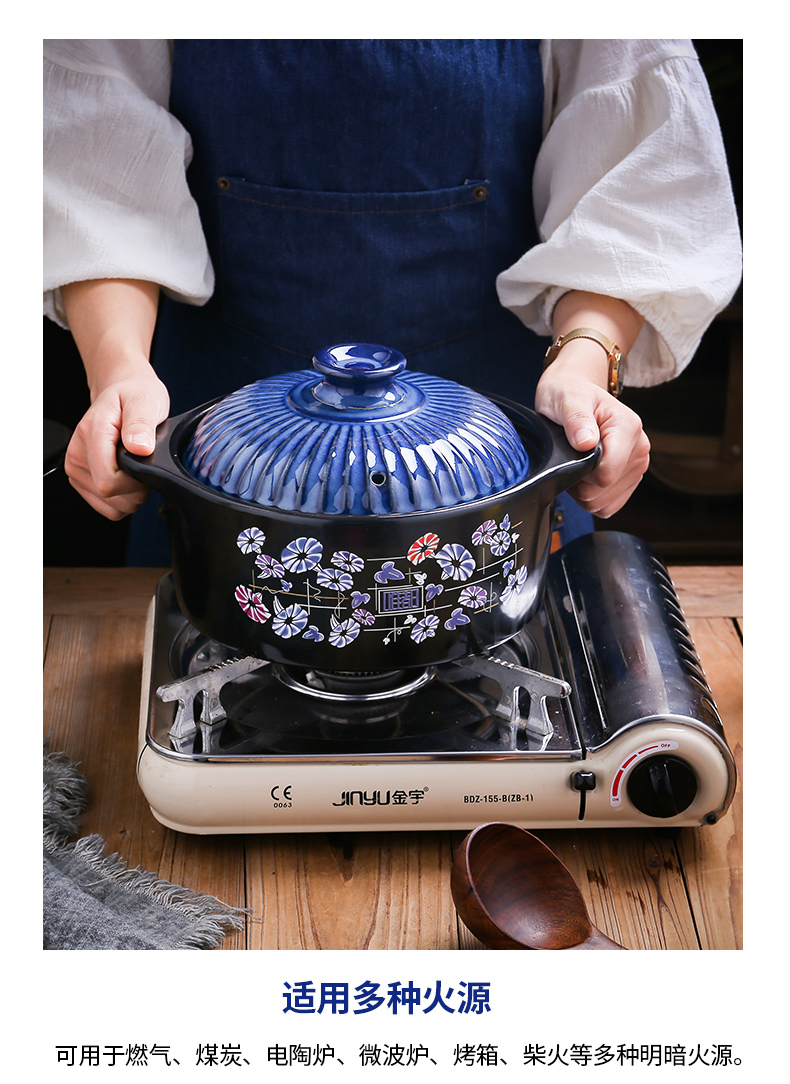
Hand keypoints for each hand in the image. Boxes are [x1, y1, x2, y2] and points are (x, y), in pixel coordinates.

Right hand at [64, 366, 169, 519]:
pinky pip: (107, 507)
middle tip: (144, 463)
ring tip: (136, 467)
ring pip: (110, 505)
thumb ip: (141, 423)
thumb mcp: (144, 400)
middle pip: (110, 495)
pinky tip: (128, 477)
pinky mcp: (81, 479)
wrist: (122, 392)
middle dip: (136, 488)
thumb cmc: (133, 395)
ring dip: (130, 494)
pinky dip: (123, 498)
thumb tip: (139, 447)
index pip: (108, 481)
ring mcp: (76, 468)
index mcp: (91, 434)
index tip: (145, 464)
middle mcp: (77, 454)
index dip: (135, 482)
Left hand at [536, 363, 649, 517]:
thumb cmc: (569, 394)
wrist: (574, 394)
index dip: (581, 472)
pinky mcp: (630, 480)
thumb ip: (576, 419)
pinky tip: (585, 476)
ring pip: (603, 502)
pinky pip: (608, 507)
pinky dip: (591, 497)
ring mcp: (637, 466)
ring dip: (583, 490)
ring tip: (577, 463)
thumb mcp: (566, 399)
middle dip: (580, 481)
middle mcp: (639, 448)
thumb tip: (585, 442)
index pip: (606, 473)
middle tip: (570, 456)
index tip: (571, 454)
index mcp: (628, 427)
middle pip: (604, 490)